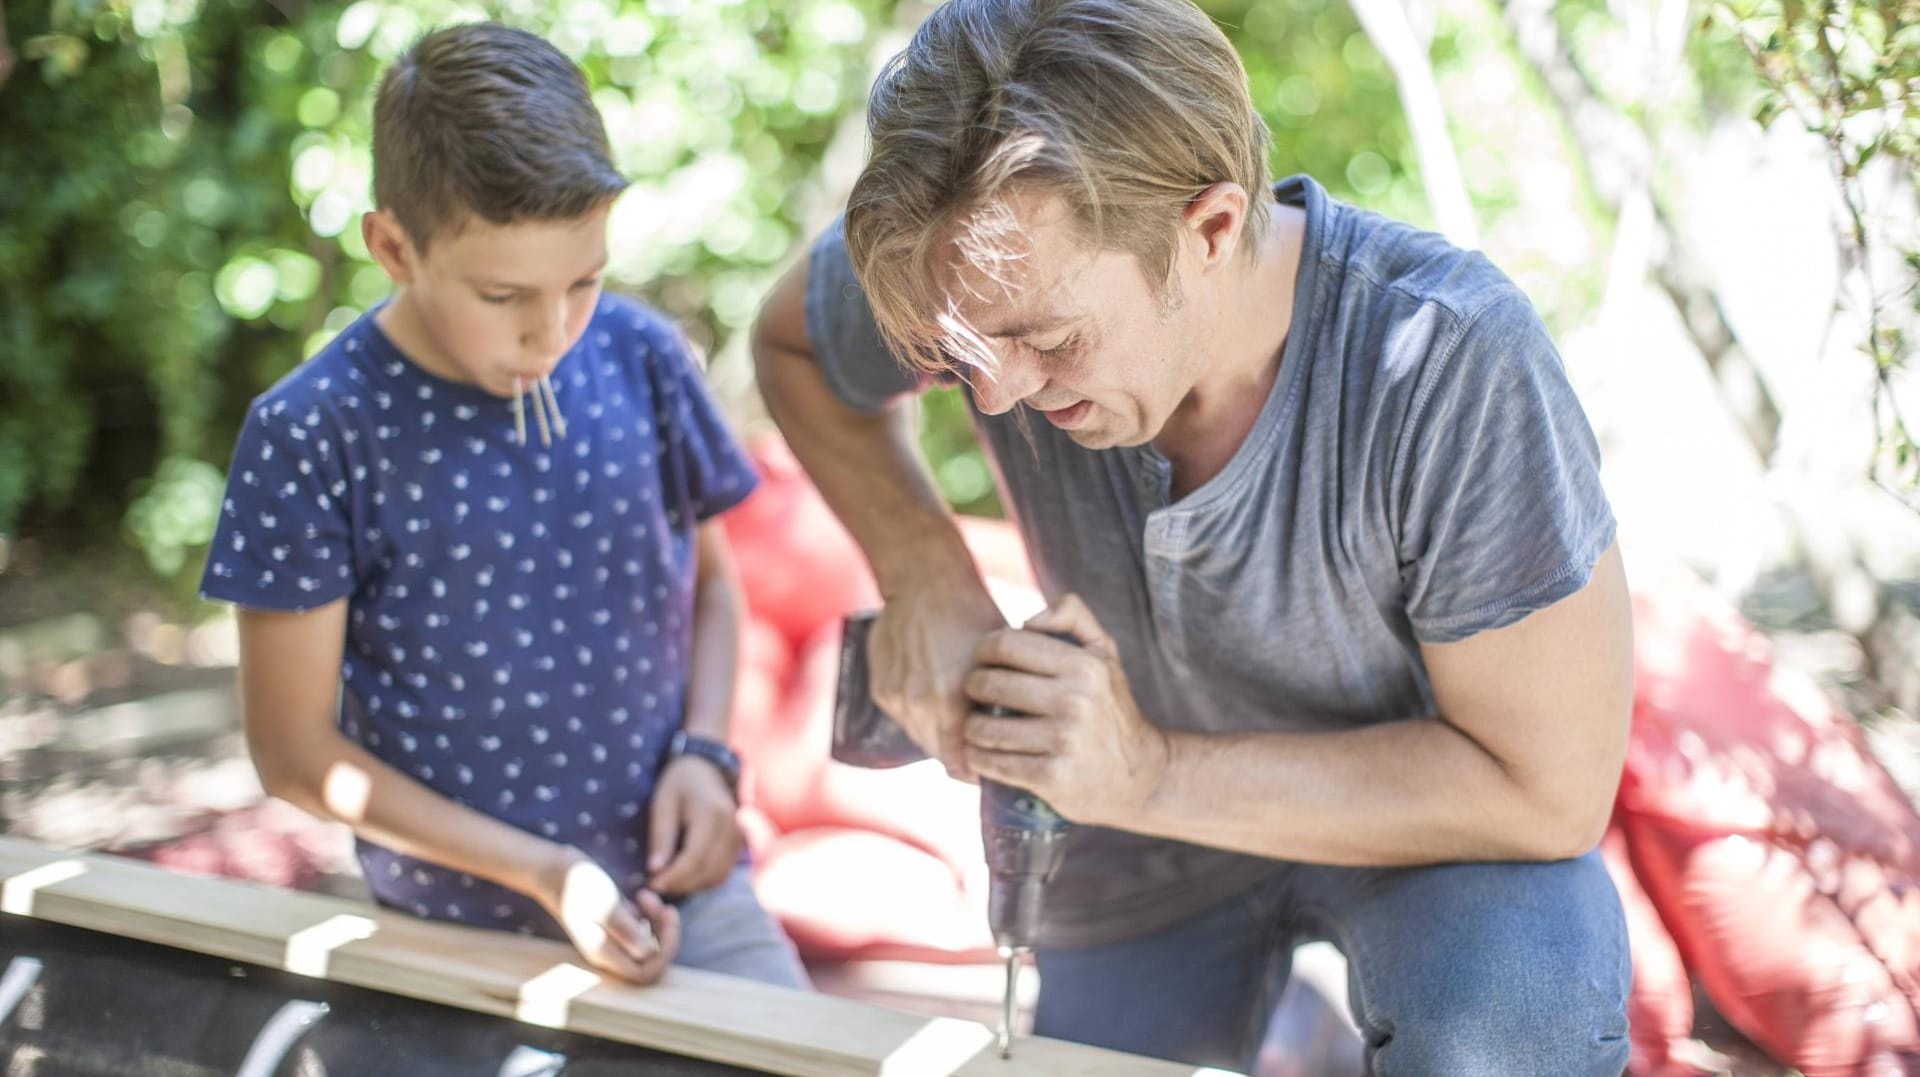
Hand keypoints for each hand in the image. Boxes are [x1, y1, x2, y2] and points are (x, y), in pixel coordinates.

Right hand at [536, 847, 680, 982]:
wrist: (552, 867)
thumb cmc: (576, 883)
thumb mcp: (604, 904)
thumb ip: (626, 931)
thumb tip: (649, 953)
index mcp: (604, 953)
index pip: (645, 973)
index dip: (665, 952)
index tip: (668, 922)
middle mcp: (608, 952)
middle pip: (650, 959)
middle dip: (665, 934)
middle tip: (665, 906)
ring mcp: (611, 939)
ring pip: (648, 942)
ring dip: (657, 920)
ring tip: (647, 896)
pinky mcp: (614, 925)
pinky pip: (640, 928)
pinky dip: (648, 913)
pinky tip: (640, 895)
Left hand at [646, 755, 742, 895]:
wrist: (707, 768)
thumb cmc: (680, 783)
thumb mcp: (663, 804)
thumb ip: (661, 837)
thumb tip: (654, 870)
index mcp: (712, 815)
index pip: (695, 858)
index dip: (674, 877)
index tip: (652, 884)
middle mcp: (732, 828)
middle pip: (708, 871)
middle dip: (681, 885)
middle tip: (656, 886)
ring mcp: (739, 838)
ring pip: (718, 876)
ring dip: (693, 886)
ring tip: (669, 882)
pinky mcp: (739, 845)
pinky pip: (724, 872)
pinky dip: (705, 881)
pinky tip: (686, 877)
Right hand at [870, 573, 1004, 780]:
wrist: (925, 581)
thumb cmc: (973, 615)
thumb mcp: (1001, 660)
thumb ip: (1000, 701)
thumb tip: (1013, 735)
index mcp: (948, 701)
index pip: (961, 763)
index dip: (979, 770)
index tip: (993, 767)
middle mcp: (916, 704)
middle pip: (940, 755)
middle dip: (961, 755)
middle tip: (983, 752)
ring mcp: (894, 698)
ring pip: (920, 738)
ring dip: (939, 737)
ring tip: (961, 727)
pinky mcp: (881, 690)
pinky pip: (904, 718)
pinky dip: (921, 716)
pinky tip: (938, 702)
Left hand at [961, 593, 1169, 826]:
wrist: (1140, 774)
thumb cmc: (1111, 707)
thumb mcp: (1105, 653)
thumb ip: (1073, 616)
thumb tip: (1028, 619)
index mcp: (1084, 666)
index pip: (1007, 645)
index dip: (984, 649)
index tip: (983, 660)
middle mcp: (1075, 701)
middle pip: (990, 684)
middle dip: (972, 686)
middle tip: (975, 693)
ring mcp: (1063, 741)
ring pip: (985, 728)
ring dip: (971, 726)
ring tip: (976, 724)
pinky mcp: (1052, 777)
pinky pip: (994, 763)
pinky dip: (978, 758)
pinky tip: (980, 753)